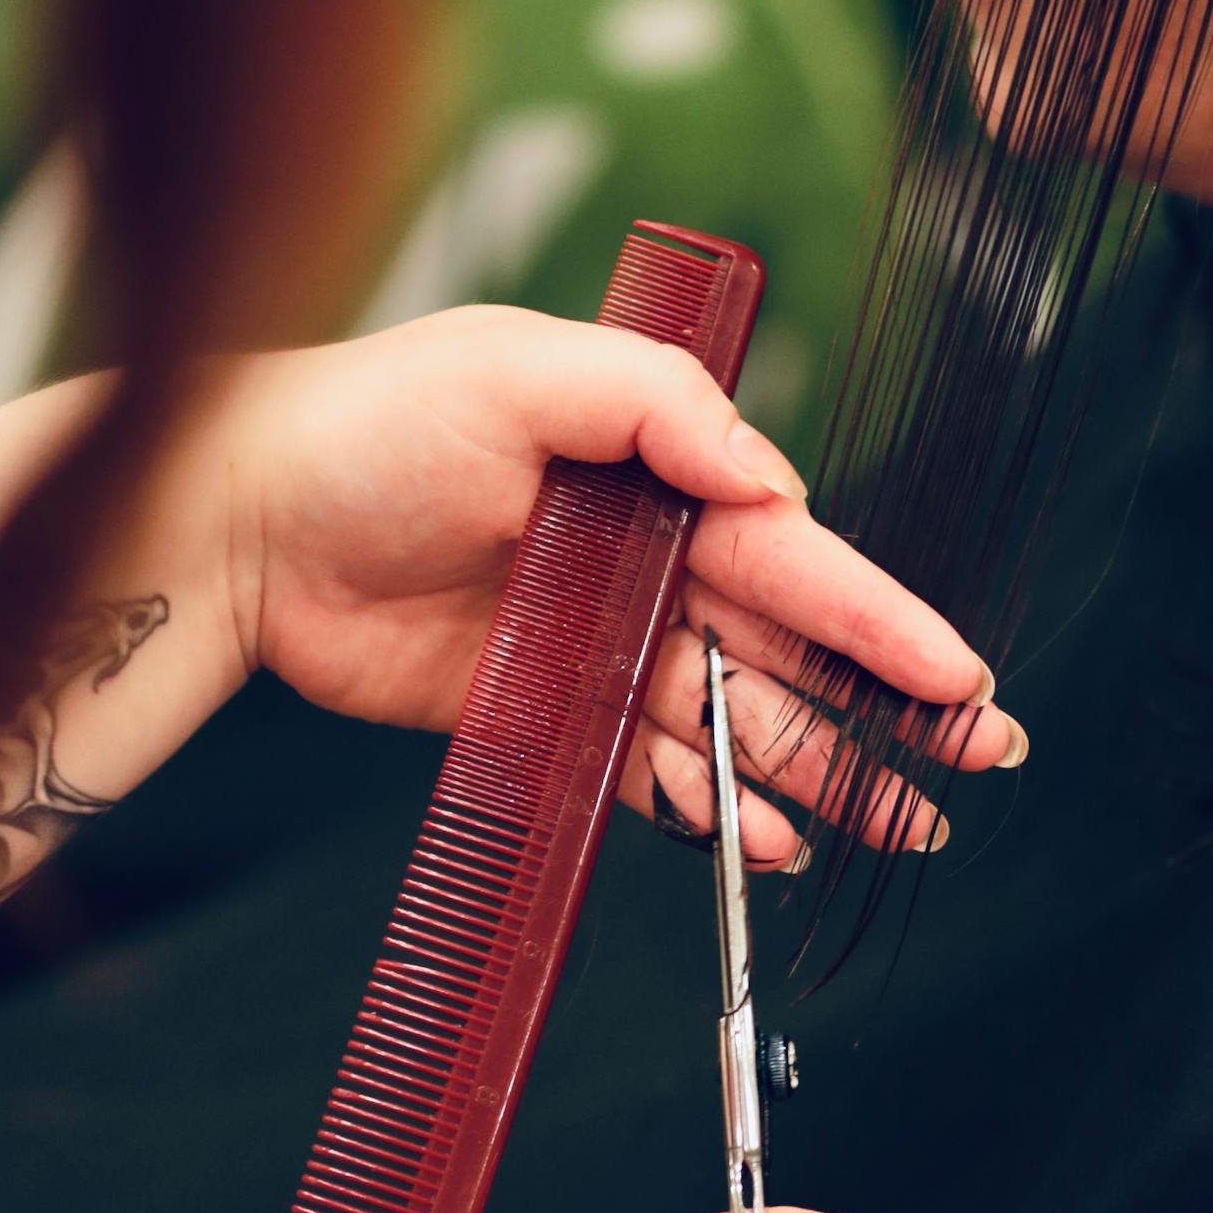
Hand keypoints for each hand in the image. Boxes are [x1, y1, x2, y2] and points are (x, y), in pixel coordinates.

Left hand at [213, 311, 1022, 861]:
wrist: (238, 522)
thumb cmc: (368, 421)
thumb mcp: (517, 370)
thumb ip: (657, 408)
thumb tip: (773, 481)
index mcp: (659, 475)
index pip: (799, 558)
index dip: (884, 622)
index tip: (962, 678)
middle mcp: (644, 562)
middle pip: (791, 651)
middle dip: (885, 710)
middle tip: (974, 766)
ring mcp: (598, 644)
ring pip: (733, 722)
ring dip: (814, 774)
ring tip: (895, 828)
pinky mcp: (541, 712)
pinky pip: (645, 769)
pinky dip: (711, 807)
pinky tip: (770, 842)